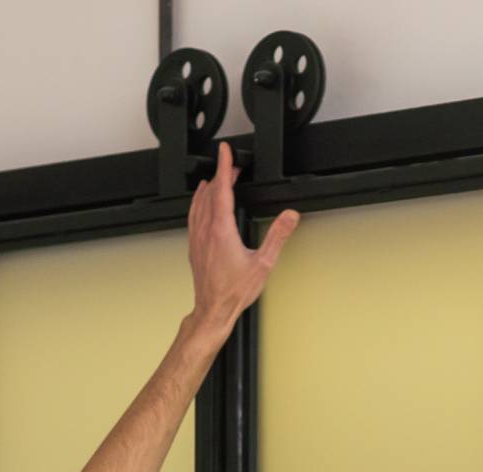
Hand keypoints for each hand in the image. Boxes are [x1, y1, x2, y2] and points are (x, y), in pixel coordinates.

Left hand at [186, 141, 298, 332]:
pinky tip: (201, 204)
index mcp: (222, 230)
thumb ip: (278, 236)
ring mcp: (197, 238)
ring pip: (198, 204)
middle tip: (232, 167)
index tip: (225, 151)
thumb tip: (290, 216)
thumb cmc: (234, 291)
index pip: (222, 189)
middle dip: (221, 176)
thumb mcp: (263, 263)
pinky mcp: (193, 246)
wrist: (213, 309)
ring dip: (208, 188)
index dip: (225, 167)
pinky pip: (193, 216)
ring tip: (215, 179)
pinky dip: (198, 203)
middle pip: (211, 193)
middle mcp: (206, 231)